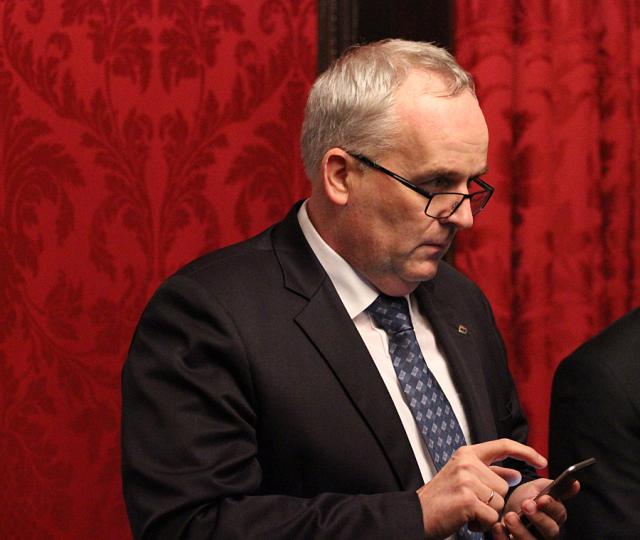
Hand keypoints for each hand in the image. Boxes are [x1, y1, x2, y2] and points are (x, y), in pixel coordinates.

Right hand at [416, 439, 546, 539]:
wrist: (416, 513)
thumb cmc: (439, 498)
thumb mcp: (462, 477)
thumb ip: (488, 473)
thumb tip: (514, 474)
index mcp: (467, 454)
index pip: (502, 445)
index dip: (525, 451)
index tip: (540, 459)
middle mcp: (467, 463)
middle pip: (503, 485)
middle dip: (492, 501)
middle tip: (470, 503)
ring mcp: (467, 480)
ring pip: (499, 502)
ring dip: (487, 513)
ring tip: (466, 511)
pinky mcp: (467, 499)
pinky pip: (491, 516)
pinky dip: (481, 524)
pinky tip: (466, 519)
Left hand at [491, 478, 579, 538]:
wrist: (504, 508)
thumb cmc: (523, 499)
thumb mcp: (536, 488)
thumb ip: (552, 486)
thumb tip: (575, 484)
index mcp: (553, 516)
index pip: (559, 514)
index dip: (550, 507)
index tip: (541, 498)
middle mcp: (546, 532)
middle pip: (550, 531)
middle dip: (538, 518)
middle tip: (525, 505)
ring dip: (521, 531)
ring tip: (509, 517)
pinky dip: (504, 538)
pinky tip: (498, 527)